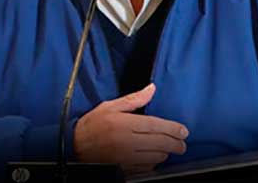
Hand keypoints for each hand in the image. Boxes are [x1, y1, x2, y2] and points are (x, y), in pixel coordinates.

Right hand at [73, 83, 188, 173]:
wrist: (74, 146)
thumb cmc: (92, 125)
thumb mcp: (110, 106)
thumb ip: (134, 99)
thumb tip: (151, 88)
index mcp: (124, 123)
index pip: (156, 125)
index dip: (173, 129)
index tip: (183, 131)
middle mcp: (127, 141)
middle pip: (160, 143)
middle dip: (176, 144)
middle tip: (182, 143)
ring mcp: (126, 157)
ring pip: (155, 157)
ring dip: (165, 153)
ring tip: (167, 149)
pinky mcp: (124, 169)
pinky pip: (146, 168)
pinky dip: (153, 163)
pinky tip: (154, 158)